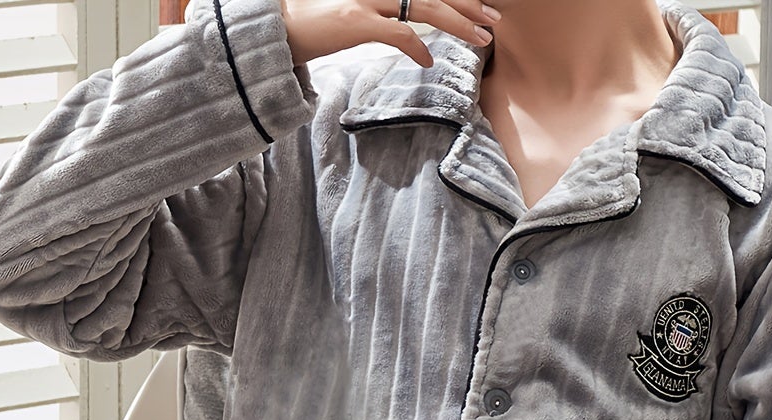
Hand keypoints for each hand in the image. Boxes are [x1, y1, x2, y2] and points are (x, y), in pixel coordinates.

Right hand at [280, 0, 499, 70]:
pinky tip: (430, 61)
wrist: (277, 24)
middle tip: (494, 20)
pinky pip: (399, 33)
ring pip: (426, 6)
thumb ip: (383, 12)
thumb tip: (406, 25)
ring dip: (458, 22)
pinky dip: (418, 48)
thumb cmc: (313, 20)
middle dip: (468, 4)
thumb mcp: (354, 11)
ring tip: (481, 38)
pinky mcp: (357, 20)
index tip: (479, 6)